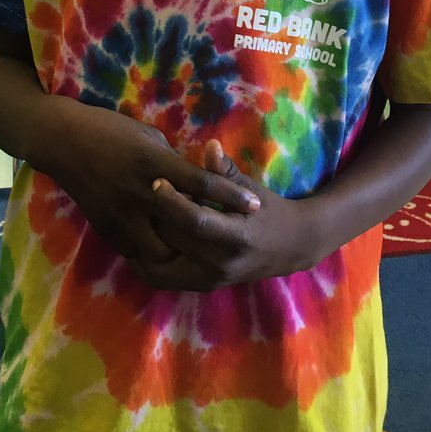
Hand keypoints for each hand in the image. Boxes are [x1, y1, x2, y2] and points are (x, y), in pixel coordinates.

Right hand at [30, 108, 259, 265]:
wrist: (64, 142)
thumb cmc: (110, 129)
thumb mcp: (149, 137)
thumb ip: (173, 161)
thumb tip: (196, 175)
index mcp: (154, 165)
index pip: (202, 184)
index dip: (231, 195)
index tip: (256, 205)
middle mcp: (141, 194)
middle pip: (185, 227)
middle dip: (211, 236)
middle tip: (234, 239)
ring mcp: (122, 216)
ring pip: (161, 251)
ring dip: (182, 254)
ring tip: (203, 254)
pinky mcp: (107, 229)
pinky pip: (137, 253)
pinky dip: (155, 257)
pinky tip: (171, 254)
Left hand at [131, 140, 312, 290]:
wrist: (290, 248)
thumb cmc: (268, 211)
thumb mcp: (250, 189)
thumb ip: (225, 171)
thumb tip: (210, 145)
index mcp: (235, 237)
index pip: (194, 221)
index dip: (172, 200)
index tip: (158, 181)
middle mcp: (219, 264)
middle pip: (172, 240)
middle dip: (156, 217)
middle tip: (145, 195)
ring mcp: (208, 280)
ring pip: (159, 266)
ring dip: (146, 242)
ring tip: (140, 218)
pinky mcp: (200, 287)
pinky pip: (162, 277)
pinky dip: (149, 260)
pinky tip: (146, 237)